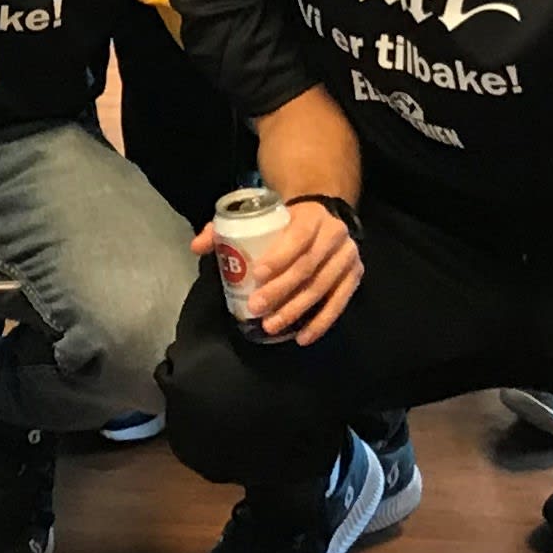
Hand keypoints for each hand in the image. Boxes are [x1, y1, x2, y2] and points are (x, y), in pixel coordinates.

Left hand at [197, 202, 362, 343]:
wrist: (323, 215)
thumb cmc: (284, 221)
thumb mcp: (259, 216)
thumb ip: (225, 228)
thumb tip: (197, 246)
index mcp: (311, 216)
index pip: (297, 237)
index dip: (279, 257)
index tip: (256, 275)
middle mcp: (335, 235)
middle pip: (308, 266)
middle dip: (282, 290)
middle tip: (256, 307)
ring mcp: (348, 257)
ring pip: (323, 287)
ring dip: (297, 310)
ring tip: (272, 326)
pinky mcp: (355, 275)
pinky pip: (339, 302)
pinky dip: (322, 321)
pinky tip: (303, 337)